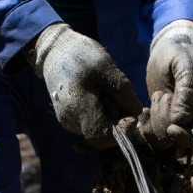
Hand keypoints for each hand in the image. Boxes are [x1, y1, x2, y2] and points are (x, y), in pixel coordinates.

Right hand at [28, 23, 143, 148]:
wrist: (55, 52)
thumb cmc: (80, 56)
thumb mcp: (105, 67)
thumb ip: (122, 91)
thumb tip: (136, 113)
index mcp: (79, 110)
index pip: (103, 139)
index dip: (121, 132)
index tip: (130, 113)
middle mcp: (72, 122)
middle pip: (102, 134)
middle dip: (117, 119)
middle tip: (116, 94)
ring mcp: (69, 121)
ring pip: (97, 128)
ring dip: (109, 114)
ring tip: (104, 90)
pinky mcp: (70, 118)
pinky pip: (91, 122)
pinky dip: (101, 112)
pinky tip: (98, 94)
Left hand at [144, 20, 192, 148]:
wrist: (169, 48)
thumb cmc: (181, 53)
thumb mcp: (185, 65)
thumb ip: (187, 90)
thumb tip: (182, 121)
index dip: (189, 138)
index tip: (172, 127)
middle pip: (183, 142)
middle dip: (167, 126)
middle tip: (161, 97)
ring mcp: (180, 121)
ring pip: (166, 141)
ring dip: (156, 122)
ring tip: (157, 95)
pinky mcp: (164, 121)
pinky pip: (154, 135)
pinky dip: (146, 125)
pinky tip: (146, 109)